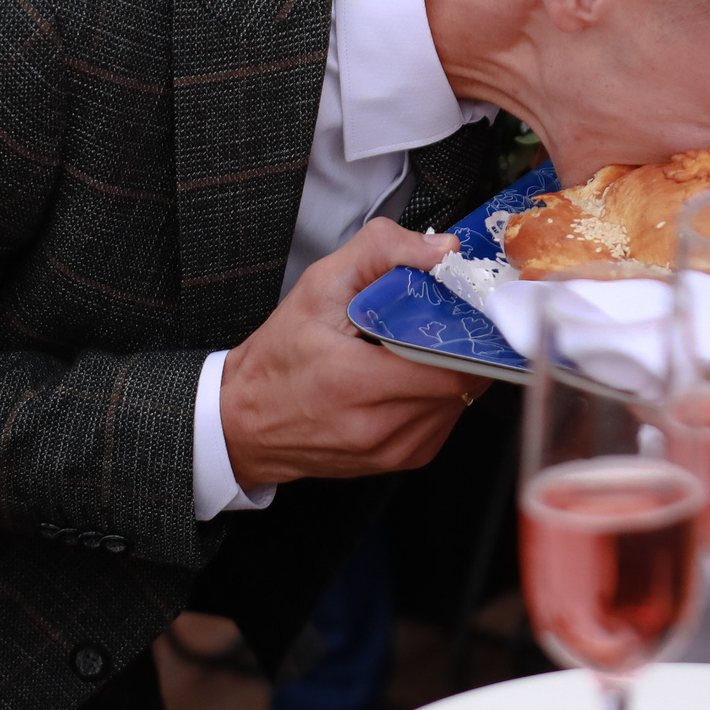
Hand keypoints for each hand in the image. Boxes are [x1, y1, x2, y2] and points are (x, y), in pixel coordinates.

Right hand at [219, 220, 473, 488]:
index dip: (461, 330)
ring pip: (459, 402)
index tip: (455, 309)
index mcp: (353, 382)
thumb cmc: (279, 357)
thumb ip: (382, 251)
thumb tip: (441, 249)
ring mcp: (391, 450)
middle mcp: (376, 427)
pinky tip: (408, 378)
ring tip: (415, 352)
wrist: (247, 422)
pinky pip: (445, 421)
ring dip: (449, 371)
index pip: (449, 363)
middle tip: (435, 324)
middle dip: (458, 346)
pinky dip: (438, 395)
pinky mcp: (400, 460)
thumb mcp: (319, 286)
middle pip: (461, 382)